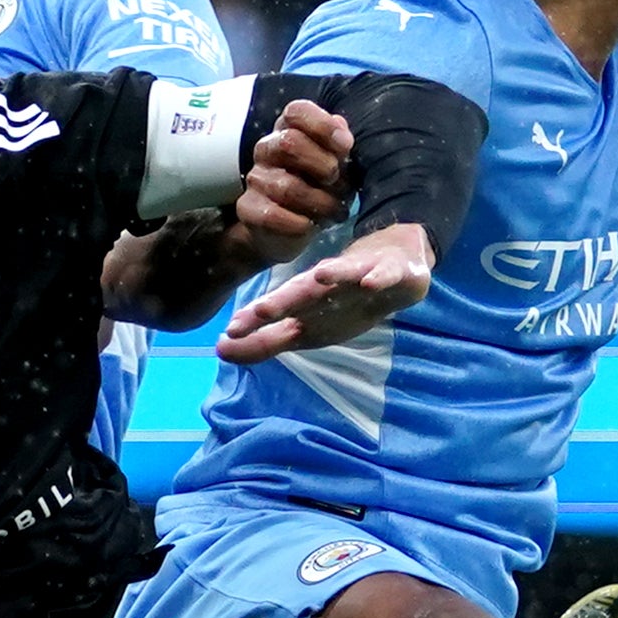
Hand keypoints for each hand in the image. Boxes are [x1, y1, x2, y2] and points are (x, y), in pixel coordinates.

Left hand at [216, 220, 432, 362]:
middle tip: (261, 311)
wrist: (396, 266)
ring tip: (318, 276)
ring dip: (331, 275)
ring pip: (341, 274)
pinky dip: (377, 277)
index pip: (277, 311)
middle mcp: (326, 285)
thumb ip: (265, 342)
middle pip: (302, 292)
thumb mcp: (305, 328)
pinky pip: (384, 274)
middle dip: (283, 301)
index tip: (230, 332)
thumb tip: (221, 350)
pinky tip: (369, 283)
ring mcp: (358, 275)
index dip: (255, 321)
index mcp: (306, 301)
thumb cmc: (342, 301)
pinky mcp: (389, 271)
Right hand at [223, 98, 356, 260]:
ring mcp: (255, 178)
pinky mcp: (247, 208)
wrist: (289, 229)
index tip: (346, 145)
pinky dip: (299, 223)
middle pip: (289, 143)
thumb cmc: (317, 187)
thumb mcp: (335, 164)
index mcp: (289, 130)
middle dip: (322, 165)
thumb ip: (339, 145)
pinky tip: (311, 225)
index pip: (296, 112)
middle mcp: (267, 149)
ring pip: (287, 186)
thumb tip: (340, 128)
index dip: (323, 125)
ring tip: (334, 211)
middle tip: (337, 181)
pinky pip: (272, 215)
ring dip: (319, 202)